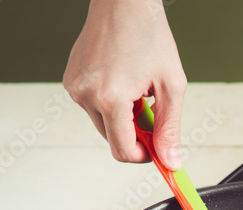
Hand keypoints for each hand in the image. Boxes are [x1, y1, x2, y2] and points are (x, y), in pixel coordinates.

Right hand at [63, 0, 186, 168]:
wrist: (124, 3)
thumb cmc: (148, 35)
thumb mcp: (171, 87)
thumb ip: (170, 129)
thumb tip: (170, 161)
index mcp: (109, 98)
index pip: (123, 150)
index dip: (144, 156)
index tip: (158, 151)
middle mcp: (85, 94)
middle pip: (113, 139)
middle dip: (136, 134)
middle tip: (154, 111)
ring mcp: (74, 86)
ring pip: (104, 123)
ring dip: (124, 117)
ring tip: (139, 90)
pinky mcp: (71, 79)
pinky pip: (94, 106)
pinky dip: (111, 102)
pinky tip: (124, 80)